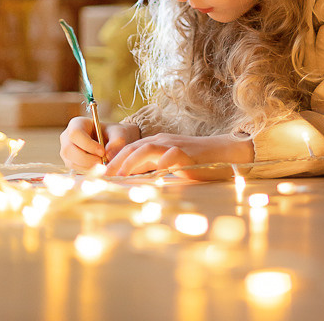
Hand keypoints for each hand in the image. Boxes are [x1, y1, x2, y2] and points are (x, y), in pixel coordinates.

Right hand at [59, 116, 140, 170]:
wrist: (112, 142)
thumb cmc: (113, 133)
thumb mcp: (118, 133)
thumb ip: (117, 141)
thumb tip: (108, 154)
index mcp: (77, 124)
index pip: (76, 134)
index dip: (88, 144)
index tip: (102, 151)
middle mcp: (67, 137)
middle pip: (69, 150)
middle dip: (86, 159)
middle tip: (102, 162)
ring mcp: (66, 151)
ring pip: (71, 162)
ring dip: (88, 166)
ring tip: (102, 164)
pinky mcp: (70, 163)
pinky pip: (75, 170)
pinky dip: (87, 171)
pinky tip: (98, 168)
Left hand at [105, 132, 253, 179]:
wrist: (222, 153)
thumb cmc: (195, 163)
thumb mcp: (169, 168)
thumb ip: (152, 170)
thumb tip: (133, 182)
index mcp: (157, 144)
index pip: (130, 149)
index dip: (115, 160)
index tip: (101, 174)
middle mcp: (163, 141)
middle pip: (134, 146)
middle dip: (116, 161)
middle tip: (103, 176)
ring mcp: (174, 145)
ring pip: (147, 148)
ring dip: (132, 160)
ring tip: (120, 174)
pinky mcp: (187, 153)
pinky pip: (171, 156)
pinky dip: (161, 163)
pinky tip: (154, 173)